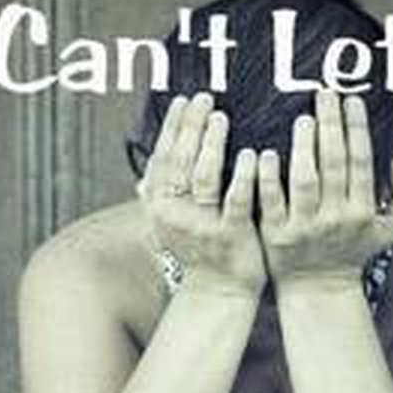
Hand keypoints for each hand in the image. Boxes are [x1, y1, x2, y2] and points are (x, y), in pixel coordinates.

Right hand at [138, 92, 265, 296]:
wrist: (218, 293)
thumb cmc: (200, 253)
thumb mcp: (171, 227)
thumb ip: (160, 199)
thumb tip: (142, 178)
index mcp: (161, 207)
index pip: (163, 159)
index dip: (172, 128)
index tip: (183, 101)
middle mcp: (176, 215)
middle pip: (181, 163)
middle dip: (191, 127)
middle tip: (205, 100)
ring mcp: (203, 226)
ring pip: (204, 179)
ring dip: (211, 145)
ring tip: (221, 118)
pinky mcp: (230, 236)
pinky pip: (235, 201)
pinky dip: (242, 176)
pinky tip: (251, 154)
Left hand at [257, 88, 392, 286]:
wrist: (319, 290)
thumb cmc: (352, 254)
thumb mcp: (389, 231)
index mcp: (361, 212)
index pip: (360, 162)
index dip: (357, 129)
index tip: (351, 100)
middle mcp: (334, 219)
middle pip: (334, 164)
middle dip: (331, 126)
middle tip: (325, 94)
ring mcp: (304, 227)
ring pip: (305, 180)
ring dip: (304, 147)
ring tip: (303, 119)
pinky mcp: (276, 235)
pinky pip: (272, 201)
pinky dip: (268, 177)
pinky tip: (264, 152)